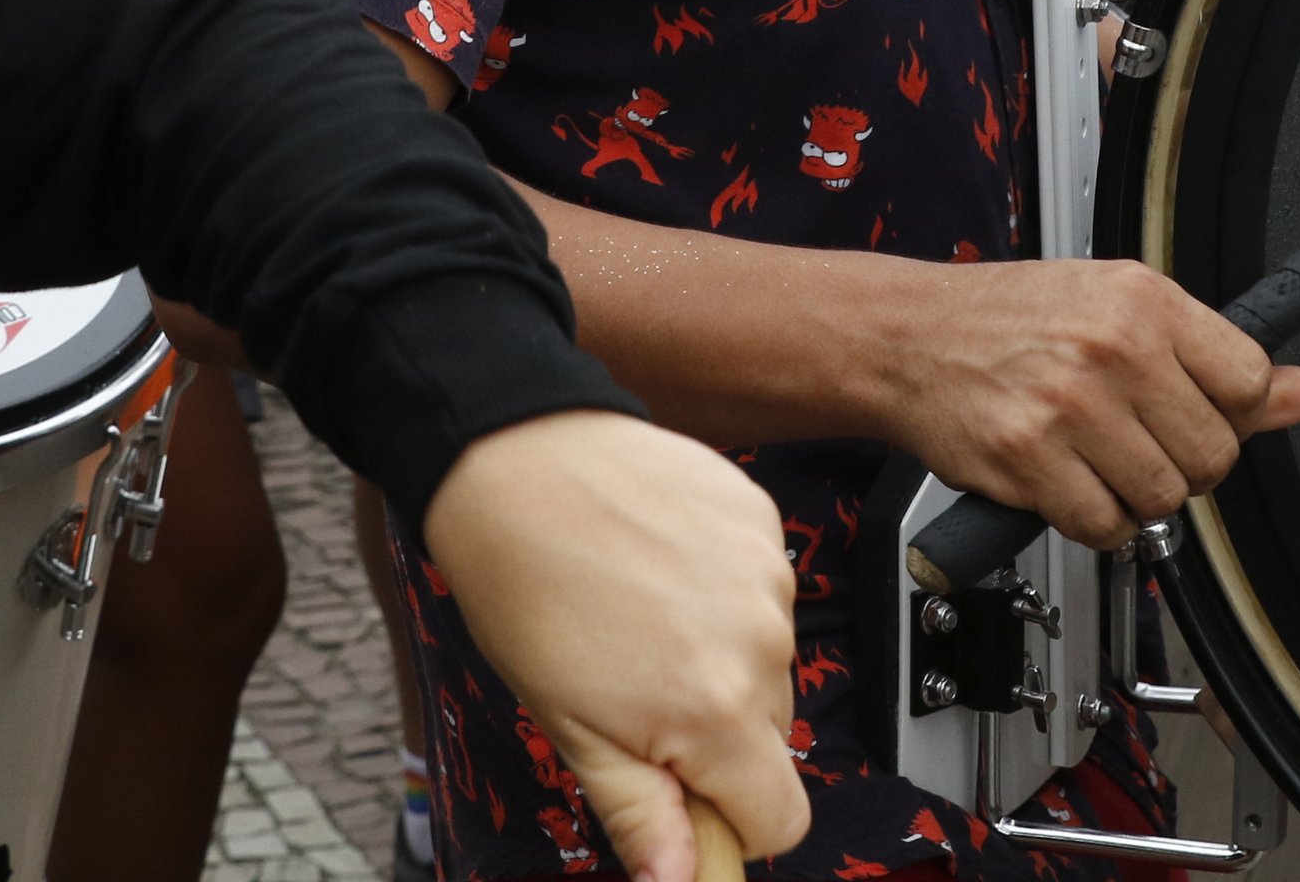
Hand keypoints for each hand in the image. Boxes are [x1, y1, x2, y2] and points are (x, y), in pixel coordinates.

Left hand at [420, 409, 809, 881]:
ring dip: (718, 657)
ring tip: (640, 616)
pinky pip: (762, 590)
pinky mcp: (763, 521)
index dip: (730, 820)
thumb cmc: (527, 591)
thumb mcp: (570, 728)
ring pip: (764, 661)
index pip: (782, 818)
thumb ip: (639, 814)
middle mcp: (762, 643)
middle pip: (769, 739)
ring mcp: (770, 576)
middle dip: (715, 734)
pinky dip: (721, 591)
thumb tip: (679, 881)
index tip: (679, 794)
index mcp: (716, 711)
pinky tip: (660, 566)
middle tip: (635, 690)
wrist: (516, 460)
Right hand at [871, 256, 1299, 549]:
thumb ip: (1212, 356)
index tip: (1201, 415)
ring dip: (1137, 498)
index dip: (1234, 415)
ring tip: (1099, 462)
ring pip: (1162, 497)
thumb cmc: (1011, 318)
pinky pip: (1105, 526)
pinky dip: (1095, 522)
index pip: (1249, 382)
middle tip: (1140, 443)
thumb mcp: (1118, 307)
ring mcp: (1069, 405)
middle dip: (1185, 464)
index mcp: (1143, 299)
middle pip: (1213, 454)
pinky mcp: (1028, 458)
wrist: (907, 336)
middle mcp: (1112, 346)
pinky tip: (1069, 484)